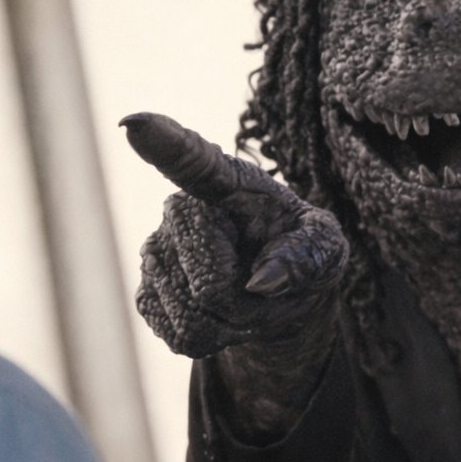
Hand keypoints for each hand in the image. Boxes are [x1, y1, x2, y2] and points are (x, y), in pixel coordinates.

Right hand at [122, 112, 347, 357]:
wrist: (280, 288)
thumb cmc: (303, 250)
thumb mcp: (325, 247)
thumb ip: (307, 256)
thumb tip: (260, 282)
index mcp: (229, 182)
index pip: (193, 160)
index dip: (165, 142)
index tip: (135, 125)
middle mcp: (181, 209)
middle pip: (207, 285)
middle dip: (244, 303)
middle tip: (265, 283)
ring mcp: (156, 250)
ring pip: (192, 318)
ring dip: (231, 323)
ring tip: (245, 294)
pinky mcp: (147, 289)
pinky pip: (180, 335)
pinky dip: (212, 337)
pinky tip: (221, 312)